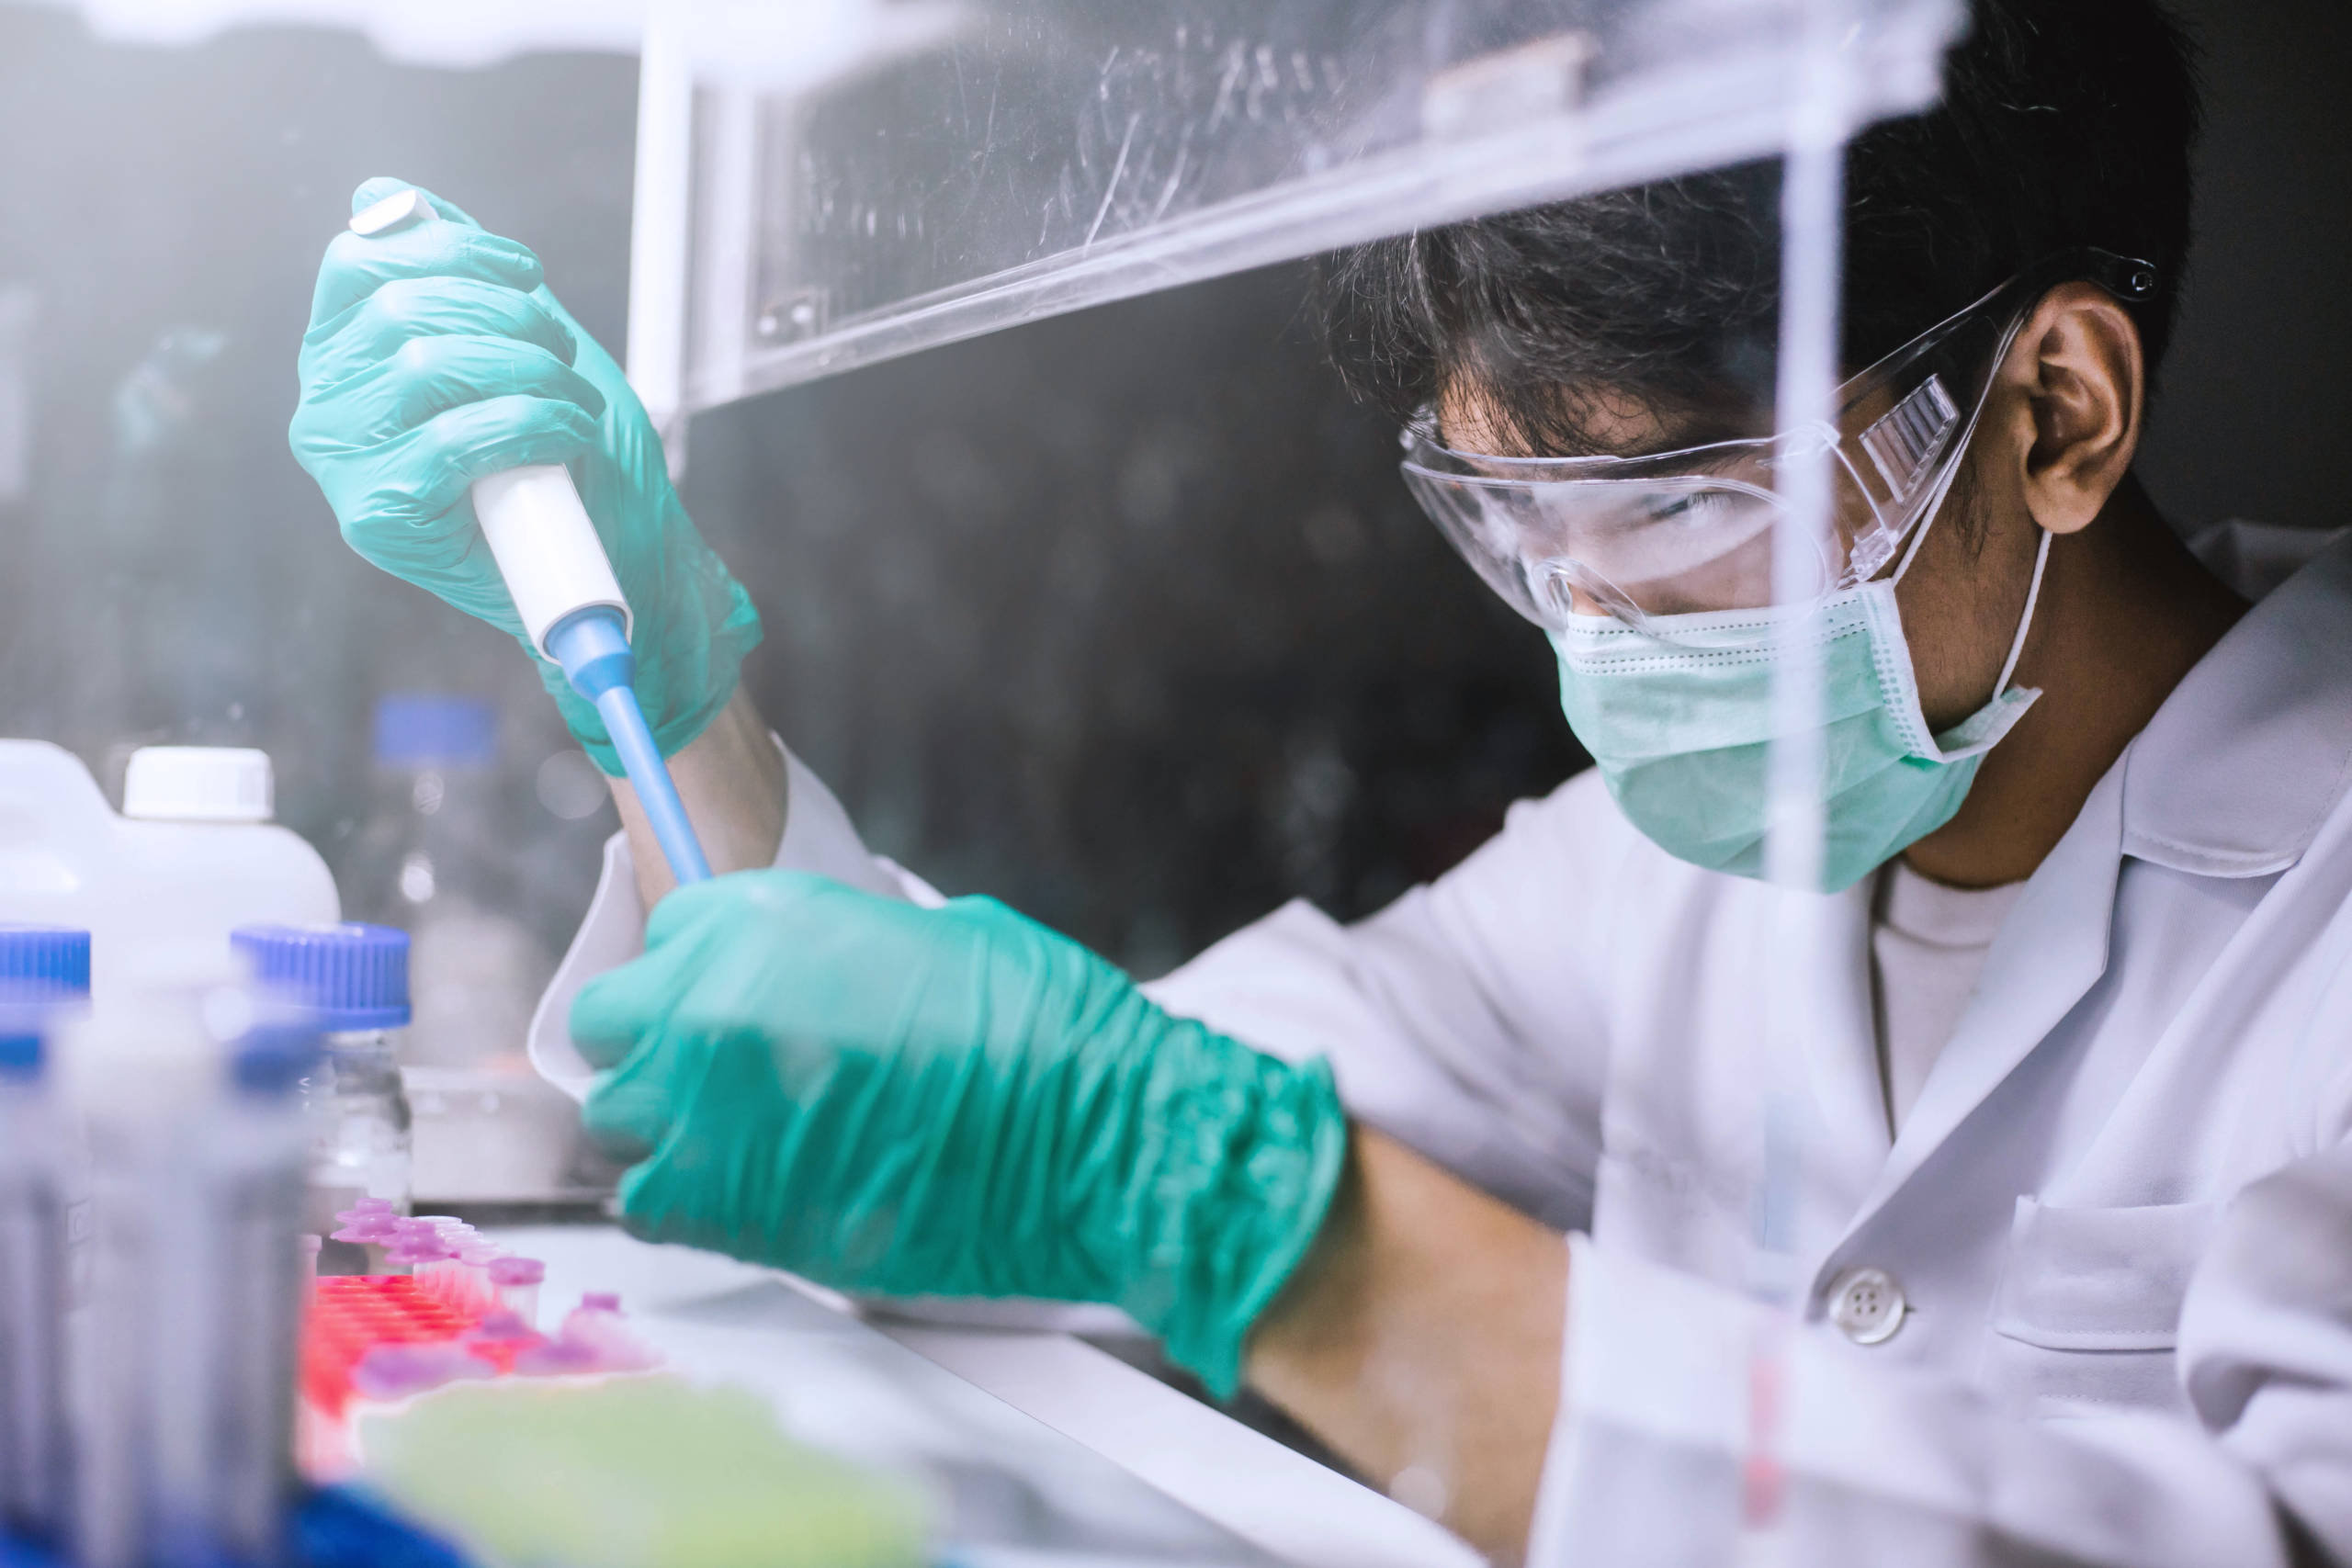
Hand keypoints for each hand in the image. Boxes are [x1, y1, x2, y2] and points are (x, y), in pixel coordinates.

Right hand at [289, 177, 760, 772]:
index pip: (360, 261)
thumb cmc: (568, 453)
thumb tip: (383, 193)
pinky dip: (532, 422)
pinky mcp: (377, 520)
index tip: (525, 276)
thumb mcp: (513, 340)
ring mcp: (342, 466)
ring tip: (572, 402)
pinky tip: (568, 436)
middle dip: (509, 317)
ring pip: (429, 364)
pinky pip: (454, 438)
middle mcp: (323, 406)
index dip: (453, 250)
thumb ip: (451, 272)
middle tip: (561, 355)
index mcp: (341, 353)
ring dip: (530, 371)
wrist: (614, 560)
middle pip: (401, 306)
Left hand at [572, 870, 1347, 1394]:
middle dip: (658, 1042)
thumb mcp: (938, 936)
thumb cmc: (1042, 1029)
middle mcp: (712, 1001)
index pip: (668, 930)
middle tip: (723, 1071)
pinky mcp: (721, 1204)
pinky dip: (682, 1203)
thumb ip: (845, 948)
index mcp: (769, 917)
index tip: (730, 995)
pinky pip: (642, 1203)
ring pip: (618, 1115)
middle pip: (613, 1021)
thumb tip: (825, 969)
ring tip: (742, 1142)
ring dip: (668, 1125)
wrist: (1088, 1138)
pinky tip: (746, 1196)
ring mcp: (706, 1105)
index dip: (703, 967)